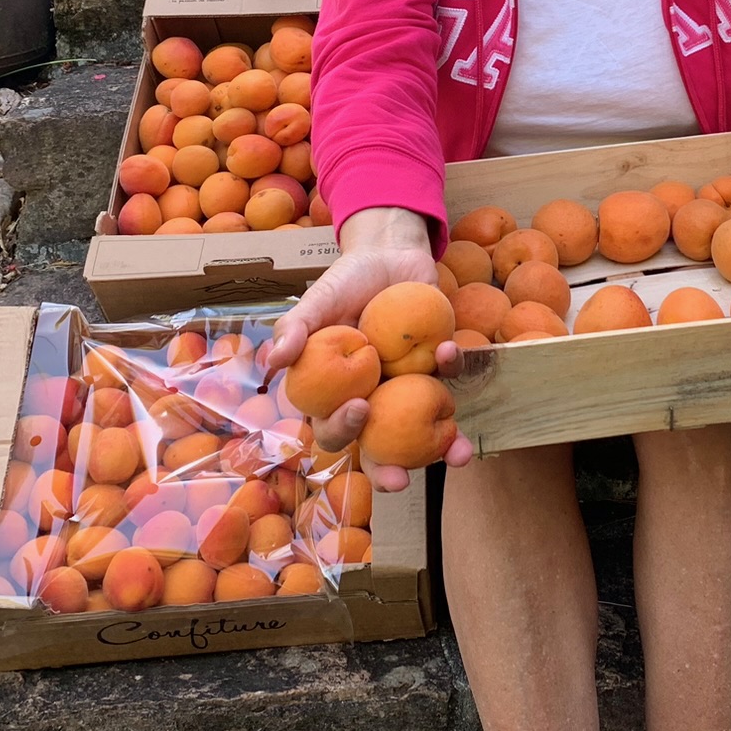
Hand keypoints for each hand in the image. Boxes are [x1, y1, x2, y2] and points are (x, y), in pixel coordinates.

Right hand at [260, 206, 474, 491]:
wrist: (388, 253)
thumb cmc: (346, 282)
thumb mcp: (318, 300)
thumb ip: (296, 327)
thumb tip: (271, 360)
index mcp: (335, 392)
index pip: (330, 426)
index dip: (340, 430)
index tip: (358, 408)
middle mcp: (372, 398)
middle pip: (376, 446)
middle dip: (388, 470)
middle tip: (401, 476)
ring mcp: (406, 386)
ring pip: (422, 429)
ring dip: (444, 447)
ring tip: (459, 454)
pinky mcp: (437, 366)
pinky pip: (447, 377)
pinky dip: (451, 368)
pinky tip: (449, 351)